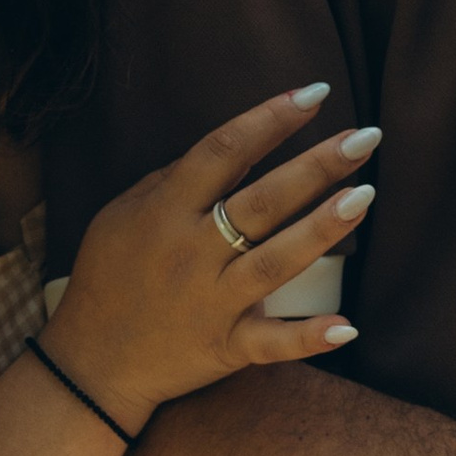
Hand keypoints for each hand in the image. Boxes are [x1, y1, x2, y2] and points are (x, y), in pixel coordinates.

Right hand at [47, 90, 378, 428]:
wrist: (89, 361)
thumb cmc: (107, 276)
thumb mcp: (122, 214)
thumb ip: (173, 180)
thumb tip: (234, 149)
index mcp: (165, 211)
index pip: (224, 150)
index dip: (271, 119)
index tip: (316, 94)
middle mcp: (191, 252)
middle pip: (262, 201)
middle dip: (317, 166)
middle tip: (366, 138)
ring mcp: (210, 302)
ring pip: (274, 261)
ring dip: (321, 229)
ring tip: (365, 196)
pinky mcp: (224, 347)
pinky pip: (270, 344)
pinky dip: (307, 338)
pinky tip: (348, 328)